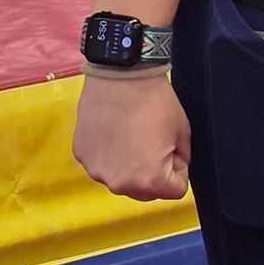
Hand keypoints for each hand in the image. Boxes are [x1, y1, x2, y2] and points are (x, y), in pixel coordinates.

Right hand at [73, 71, 191, 201]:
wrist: (120, 73)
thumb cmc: (155, 101)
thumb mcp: (182, 131)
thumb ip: (182, 158)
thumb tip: (175, 166)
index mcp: (148, 182)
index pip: (175, 190)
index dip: (179, 168)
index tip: (173, 149)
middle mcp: (119, 184)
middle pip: (145, 191)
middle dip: (153, 173)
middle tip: (153, 141)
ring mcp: (96, 171)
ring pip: (121, 178)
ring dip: (129, 164)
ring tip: (130, 133)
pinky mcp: (81, 155)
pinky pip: (102, 162)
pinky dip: (109, 152)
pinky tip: (112, 129)